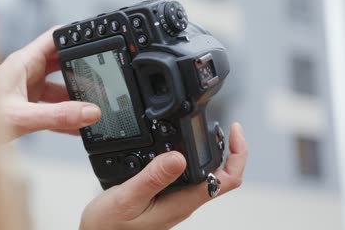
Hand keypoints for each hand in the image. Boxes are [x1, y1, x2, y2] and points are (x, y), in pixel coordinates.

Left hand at [0, 27, 100, 138]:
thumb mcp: (21, 117)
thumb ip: (57, 116)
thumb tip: (89, 112)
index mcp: (23, 63)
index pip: (55, 39)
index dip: (76, 37)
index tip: (97, 43)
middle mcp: (26, 73)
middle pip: (62, 64)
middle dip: (82, 70)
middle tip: (103, 79)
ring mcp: (27, 90)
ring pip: (59, 89)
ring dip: (75, 98)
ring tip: (95, 107)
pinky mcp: (27, 107)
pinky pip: (53, 108)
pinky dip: (66, 117)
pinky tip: (79, 128)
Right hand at [80, 123, 246, 229]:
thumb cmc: (109, 227)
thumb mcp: (128, 197)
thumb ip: (153, 177)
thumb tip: (179, 156)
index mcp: (181, 203)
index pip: (226, 180)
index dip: (237, 154)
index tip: (233, 130)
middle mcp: (183, 202)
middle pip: (221, 175)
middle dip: (227, 148)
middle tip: (223, 126)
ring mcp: (175, 200)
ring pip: (204, 175)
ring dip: (209, 152)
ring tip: (205, 131)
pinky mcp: (165, 197)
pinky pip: (186, 176)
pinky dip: (189, 157)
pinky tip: (176, 146)